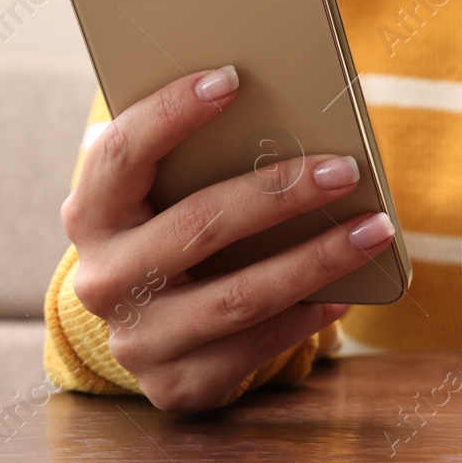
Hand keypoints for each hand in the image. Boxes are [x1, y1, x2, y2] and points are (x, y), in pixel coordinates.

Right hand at [61, 65, 395, 411]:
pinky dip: (306, 315)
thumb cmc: (162, 233)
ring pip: (240, 296)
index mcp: (89, 215)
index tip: (231, 79)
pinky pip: (254, 346)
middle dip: (279, 193)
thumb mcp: (153, 195)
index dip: (171, 112)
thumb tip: (265, 104)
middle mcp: (103, 279)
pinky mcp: (176, 383)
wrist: (144, 327)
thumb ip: (182, 158)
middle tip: (342, 169)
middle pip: (199, 224)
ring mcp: (137, 339)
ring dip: (316, 259)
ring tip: (372, 228)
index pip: (121, 153)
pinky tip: (343, 290)